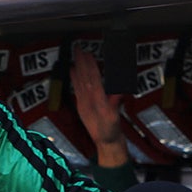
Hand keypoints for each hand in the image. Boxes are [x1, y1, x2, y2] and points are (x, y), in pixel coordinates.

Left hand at [71, 49, 128, 168]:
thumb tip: (118, 93)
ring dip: (77, 68)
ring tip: (75, 56)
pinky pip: (76, 89)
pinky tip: (72, 71)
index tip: (88, 55)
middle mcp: (87, 102)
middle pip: (84, 78)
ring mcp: (83, 104)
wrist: (105, 142)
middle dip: (81, 63)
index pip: (93, 80)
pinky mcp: (81, 106)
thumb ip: (116, 104)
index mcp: (97, 103)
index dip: (90, 67)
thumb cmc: (111, 131)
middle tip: (78, 49)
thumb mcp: (115, 118)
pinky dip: (74, 79)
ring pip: (79, 82)